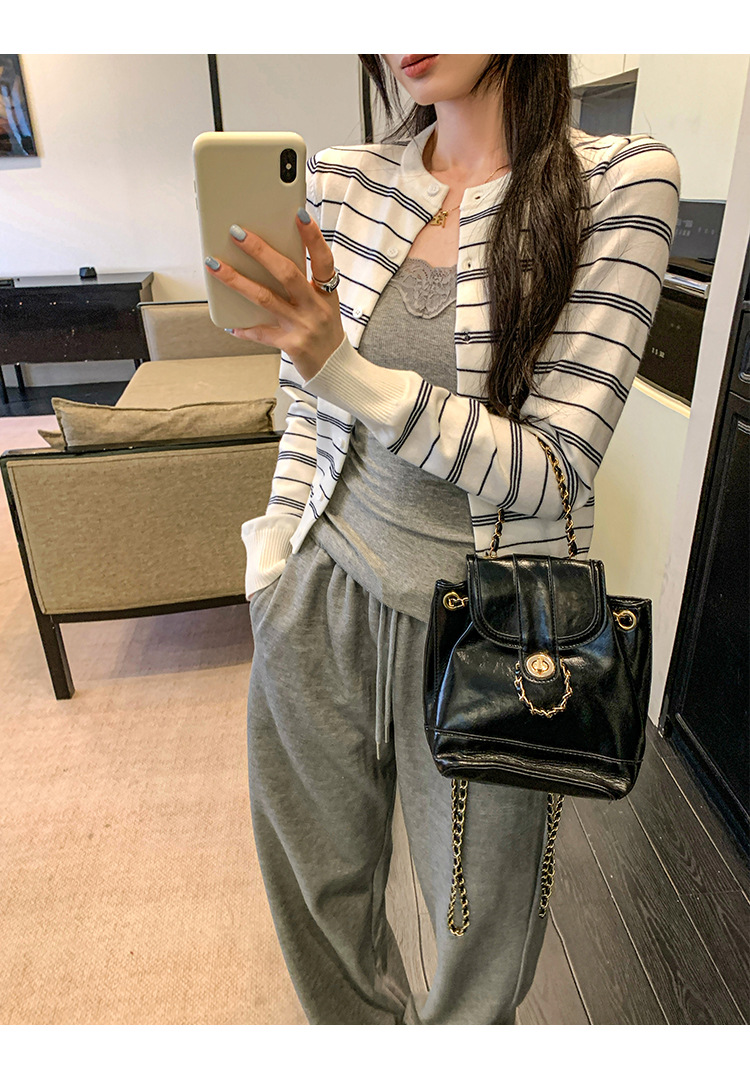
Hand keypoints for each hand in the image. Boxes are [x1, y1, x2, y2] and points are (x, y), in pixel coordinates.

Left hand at [204, 212, 346, 383]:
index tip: (299, 214)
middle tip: (237, 233)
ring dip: (236, 280)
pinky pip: (260, 332)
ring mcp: (303, 326)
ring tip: (215, 266)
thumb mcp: (323, 305)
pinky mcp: (291, 345)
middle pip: (287, 273)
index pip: (323, 259)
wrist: (335, 369)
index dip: (313, 236)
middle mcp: (316, 308)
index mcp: (327, 293)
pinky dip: (243, 327)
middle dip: (260, 251)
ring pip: (265, 298)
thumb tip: (269, 258)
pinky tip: (228, 321)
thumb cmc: (324, 332)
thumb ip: (304, 284)